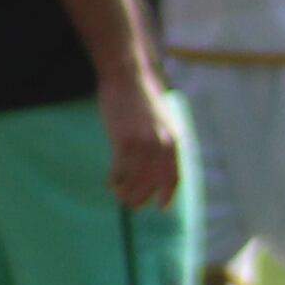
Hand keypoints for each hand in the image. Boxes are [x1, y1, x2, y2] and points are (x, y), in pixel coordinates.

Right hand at [104, 69, 184, 208]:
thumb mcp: (160, 122)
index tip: (161, 208)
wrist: (130, 77)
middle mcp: (163, 145)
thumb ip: (161, 140)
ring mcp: (145, 144)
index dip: (167, 194)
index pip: (174, 175)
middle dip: (143, 197)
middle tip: (132, 206)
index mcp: (173, 141)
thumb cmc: (140, 97)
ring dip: (128, 193)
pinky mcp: (126, 141)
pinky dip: (115, 180)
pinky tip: (110, 183)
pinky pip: (121, 170)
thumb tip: (155, 160)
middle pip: (154, 182)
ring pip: (137, 180)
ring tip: (119, 197)